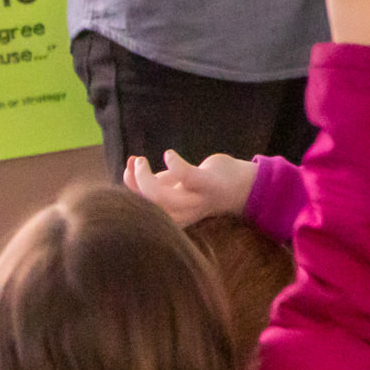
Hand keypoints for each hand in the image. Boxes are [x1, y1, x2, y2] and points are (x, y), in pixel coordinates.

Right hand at [125, 150, 257, 227]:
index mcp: (172, 216)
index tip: (127, 167)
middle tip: (137, 161)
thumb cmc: (203, 184)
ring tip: (142, 159)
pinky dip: (173, 164)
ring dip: (144, 177)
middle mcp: (182, 213)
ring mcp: (195, 200)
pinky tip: (169, 154)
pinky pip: (185, 177)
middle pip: (148, 205)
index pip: (144, 210)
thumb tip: (131, 163)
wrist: (242, 185)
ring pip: (161, 197)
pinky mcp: (208, 185)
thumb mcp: (175, 183)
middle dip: (136, 183)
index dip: (130, 188)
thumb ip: (155, 179)